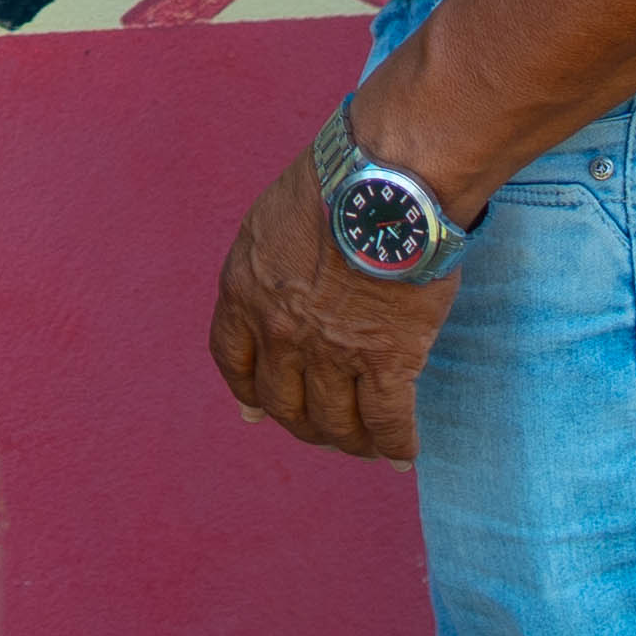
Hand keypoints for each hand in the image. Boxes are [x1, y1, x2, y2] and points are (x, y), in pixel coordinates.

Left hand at [206, 131, 455, 462]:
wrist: (387, 180)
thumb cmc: (338, 180)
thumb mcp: (274, 218)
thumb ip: (270, 260)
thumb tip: (285, 274)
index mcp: (244, 291)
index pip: (233, 360)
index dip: (246, 392)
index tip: (255, 412)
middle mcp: (279, 331)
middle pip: (283, 402)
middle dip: (302, 424)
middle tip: (322, 433)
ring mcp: (332, 351)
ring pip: (333, 421)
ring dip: (347, 441)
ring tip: (363, 447)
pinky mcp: (387, 360)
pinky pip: (386, 422)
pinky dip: (394, 445)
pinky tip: (401, 455)